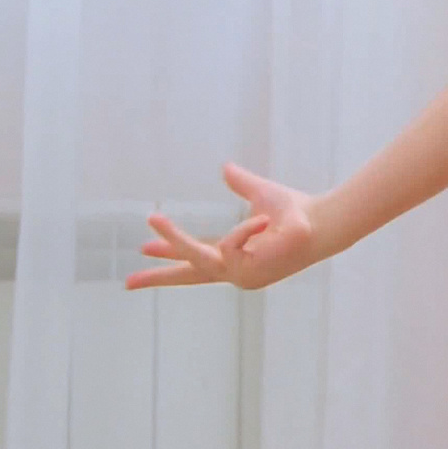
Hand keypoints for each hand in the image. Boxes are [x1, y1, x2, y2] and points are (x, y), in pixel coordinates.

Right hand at [126, 162, 323, 290]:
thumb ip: (241, 183)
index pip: (196, 257)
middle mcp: (236, 268)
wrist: (320, 221)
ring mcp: (241, 275)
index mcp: (236, 252)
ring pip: (196, 257)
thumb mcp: (259, 193)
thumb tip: (225, 168)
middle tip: (127, 281)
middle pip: (189, 274)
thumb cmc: (297, 211)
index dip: (171, 255)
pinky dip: (243, 229)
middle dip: (158, 276)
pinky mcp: (247, 274)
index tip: (143, 253)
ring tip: (153, 219)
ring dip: (173, 241)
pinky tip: (262, 224)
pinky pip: (227, 245)